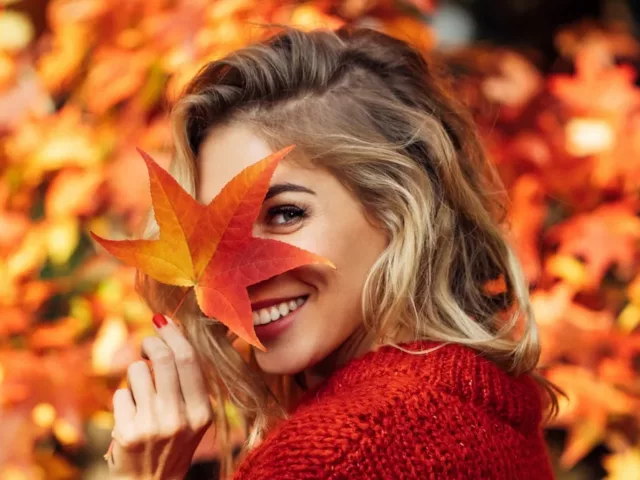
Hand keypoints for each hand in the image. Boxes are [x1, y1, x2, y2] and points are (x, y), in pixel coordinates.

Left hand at [107, 313, 213, 478]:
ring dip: (136, 374)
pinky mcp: (128, 433)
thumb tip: (173, 331)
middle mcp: (180, 419)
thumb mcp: (195, 418)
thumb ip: (189, 382)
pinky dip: (123, 398)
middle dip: (151, 342)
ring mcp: (153, 426)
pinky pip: (120, 393)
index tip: (163, 321)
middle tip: (147, 343)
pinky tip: (130, 416)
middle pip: (164, 359)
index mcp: (202, 412)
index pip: (189, 360)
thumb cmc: (173, 443)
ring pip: (138, 371)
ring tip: (141, 393)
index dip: (173, 334)